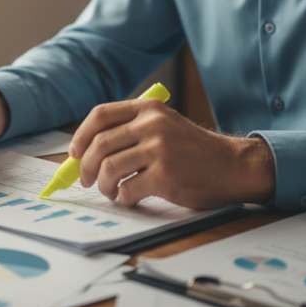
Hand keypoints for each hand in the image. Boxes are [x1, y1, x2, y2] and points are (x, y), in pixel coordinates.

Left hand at [71, 98, 274, 208]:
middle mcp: (152, 124)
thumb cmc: (193, 151)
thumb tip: (85, 152)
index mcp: (148, 109)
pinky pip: (127, 189)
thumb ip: (130, 131)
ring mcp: (159, 149)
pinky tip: (132, 197)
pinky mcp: (165, 175)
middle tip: (86, 179)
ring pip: (108, 168)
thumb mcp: (164, 126)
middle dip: (84, 166)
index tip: (74, 153)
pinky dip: (123, 198)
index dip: (81, 135)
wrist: (231, 166)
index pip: (100, 115)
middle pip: (99, 144)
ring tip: (111, 191)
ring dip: (103, 185)